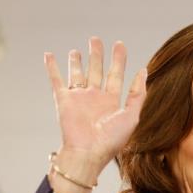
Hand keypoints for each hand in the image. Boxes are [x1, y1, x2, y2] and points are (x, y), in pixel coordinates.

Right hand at [44, 37, 146, 173]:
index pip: (116, 75)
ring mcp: (79, 99)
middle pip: (96, 71)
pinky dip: (52, 67)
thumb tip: (144, 71)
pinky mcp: (64, 100)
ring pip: (77, 74)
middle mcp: (95, 98)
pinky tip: (48, 55)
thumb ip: (138, 94)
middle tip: (96, 39)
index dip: (119, 60)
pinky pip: (56, 80)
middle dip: (97, 55)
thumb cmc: (112, 140)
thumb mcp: (132, 116)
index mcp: (112, 102)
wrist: (88, 153)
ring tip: (76, 50)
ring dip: (77, 62)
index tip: (119, 45)